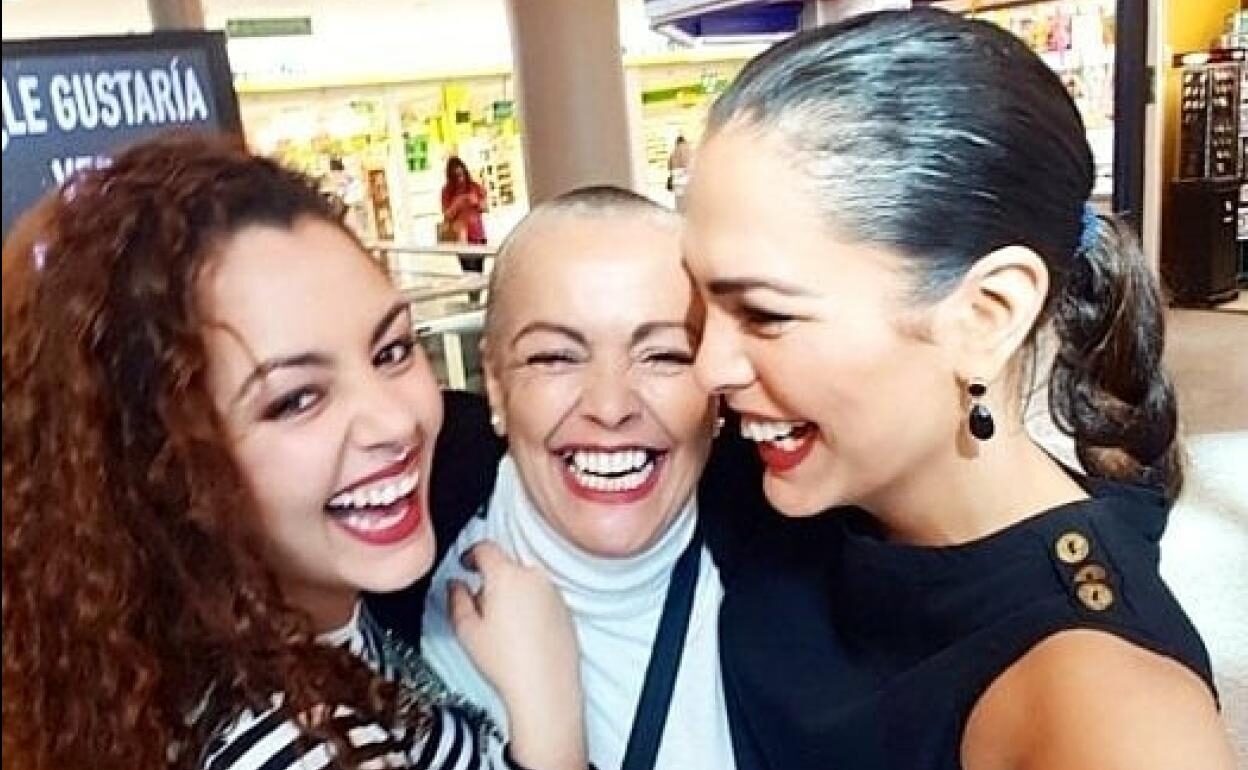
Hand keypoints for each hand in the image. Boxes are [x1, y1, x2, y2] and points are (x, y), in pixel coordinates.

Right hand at [450, 542, 584, 769]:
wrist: (546, 688)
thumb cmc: (508, 663)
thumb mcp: (466, 630)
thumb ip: (455, 599)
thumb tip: (455, 586)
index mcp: (507, 576)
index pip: (485, 548)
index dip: (470, 554)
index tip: (466, 563)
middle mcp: (534, 578)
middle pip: (506, 567)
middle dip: (492, 582)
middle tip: (481, 609)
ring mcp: (554, 593)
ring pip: (526, 582)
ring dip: (513, 594)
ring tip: (503, 629)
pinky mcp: (566, 609)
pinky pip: (542, 598)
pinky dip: (531, 608)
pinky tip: (522, 636)